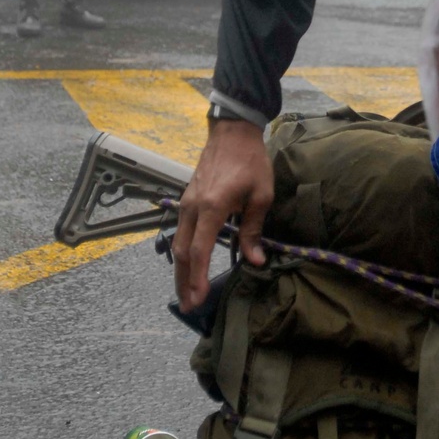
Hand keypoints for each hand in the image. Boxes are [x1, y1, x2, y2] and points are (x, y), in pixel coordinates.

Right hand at [173, 119, 272, 310]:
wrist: (232, 131)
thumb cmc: (250, 161)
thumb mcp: (261, 195)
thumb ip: (254, 229)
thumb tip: (255, 260)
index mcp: (212, 207)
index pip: (199, 250)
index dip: (198, 278)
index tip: (199, 299)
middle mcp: (192, 207)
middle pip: (181, 252)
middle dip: (183, 282)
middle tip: (188, 307)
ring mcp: (186, 203)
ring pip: (177, 243)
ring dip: (180, 270)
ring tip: (186, 293)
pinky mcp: (187, 199)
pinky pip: (180, 231)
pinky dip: (182, 253)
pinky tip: (188, 265)